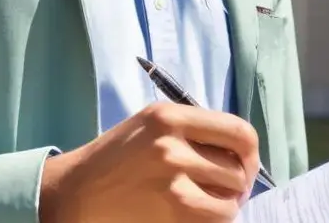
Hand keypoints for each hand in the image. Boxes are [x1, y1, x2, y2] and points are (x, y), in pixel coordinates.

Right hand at [39, 101, 260, 222]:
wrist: (77, 192)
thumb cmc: (118, 156)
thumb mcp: (153, 124)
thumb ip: (194, 129)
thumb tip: (241, 151)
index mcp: (170, 116)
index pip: (239, 132)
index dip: (251, 153)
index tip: (245, 164)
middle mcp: (172, 146)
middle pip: (237, 169)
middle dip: (238, 183)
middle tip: (225, 189)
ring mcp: (171, 182)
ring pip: (229, 199)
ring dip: (226, 205)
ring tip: (209, 203)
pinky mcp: (170, 214)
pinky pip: (213, 220)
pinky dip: (213, 220)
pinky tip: (197, 214)